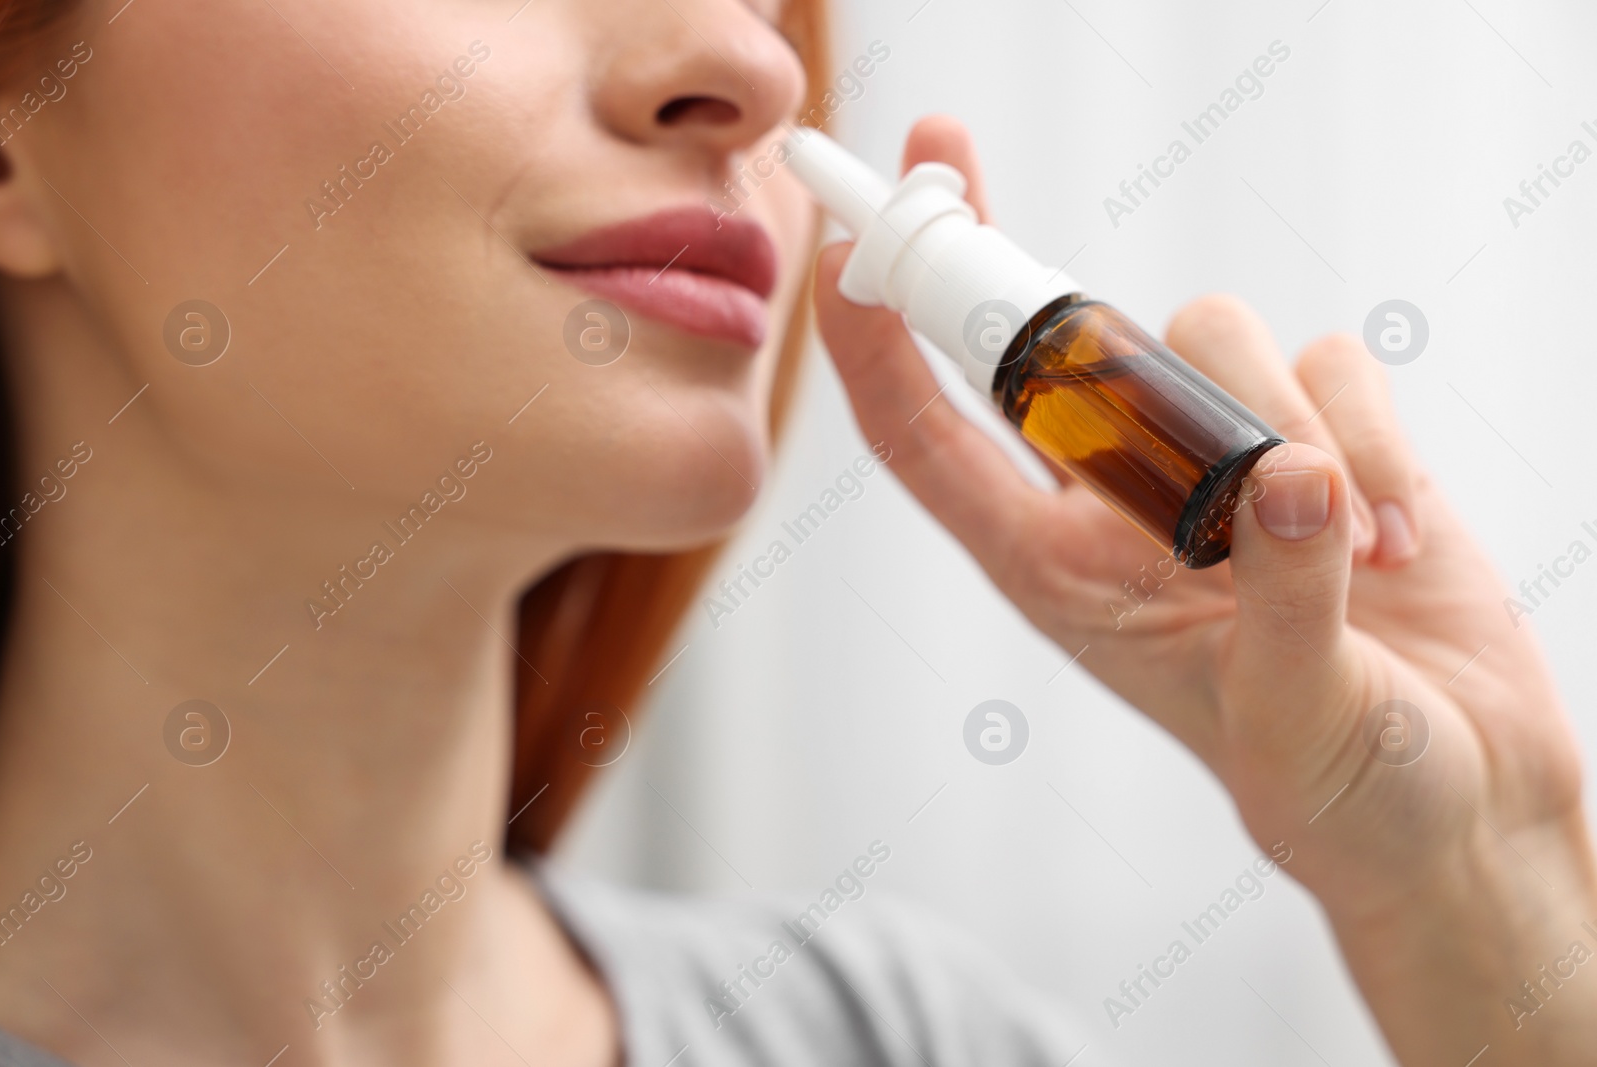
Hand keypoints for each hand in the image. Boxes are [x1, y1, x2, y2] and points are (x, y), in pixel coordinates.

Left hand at [812, 115, 1596, 1065]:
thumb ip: (1285, 606)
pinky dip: (1372, 434)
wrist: (1463, 803)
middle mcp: (1126, 504)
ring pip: (1200, 332)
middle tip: (943, 144)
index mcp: (1061, 573)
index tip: (839, 247)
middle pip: (1041, 344)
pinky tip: (1401, 546)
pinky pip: (1329, 358)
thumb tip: (1285, 476)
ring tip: (1356, 551)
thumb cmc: (1348, 798)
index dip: (874, 349)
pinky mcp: (1327, 439)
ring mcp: (1226, 464)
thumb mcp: (1297, 723)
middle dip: (994, 249)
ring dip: (1282, 415)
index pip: (933, 445)